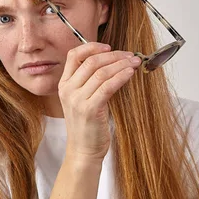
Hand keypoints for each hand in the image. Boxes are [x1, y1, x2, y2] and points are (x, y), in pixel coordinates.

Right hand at [58, 42, 140, 162]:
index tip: (109, 47)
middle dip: (114, 55)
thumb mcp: (81, 100)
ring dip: (121, 64)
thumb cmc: (86, 126)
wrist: (82, 151)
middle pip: (91, 62)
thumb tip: (111, 62)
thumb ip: (88, 82)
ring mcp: (77, 100)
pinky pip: (107, 86)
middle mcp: (68, 90)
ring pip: (101, 72)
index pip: (74, 56)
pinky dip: (121, 77)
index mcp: (64, 85)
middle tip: (129, 55)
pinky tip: (130, 74)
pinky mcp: (90, 109)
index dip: (92, 47)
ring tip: (134, 63)